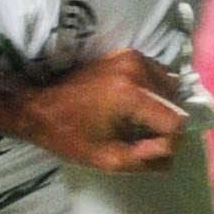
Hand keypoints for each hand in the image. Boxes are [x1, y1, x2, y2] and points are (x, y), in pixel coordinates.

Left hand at [1, 49, 185, 173]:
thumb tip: (172, 153)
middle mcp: (137, 69)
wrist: (38, 107)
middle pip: (174, 103)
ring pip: (169, 88)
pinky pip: (156, 75)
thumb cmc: (69, 136)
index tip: (147, 148)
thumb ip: (146, 159)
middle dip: (161, 124)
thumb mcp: (108, 159)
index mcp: (131, 94)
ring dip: (159, 107)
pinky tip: (131, 105)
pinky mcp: (128, 54)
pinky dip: (151, 92)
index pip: (176, 121)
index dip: (167, 142)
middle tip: (137, 136)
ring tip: (133, 120)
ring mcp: (133, 57)